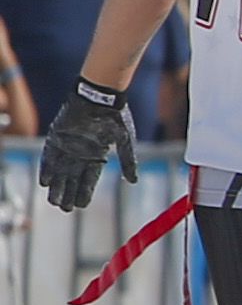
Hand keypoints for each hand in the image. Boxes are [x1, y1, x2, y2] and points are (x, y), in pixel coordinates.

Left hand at [38, 78, 137, 210]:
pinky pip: (49, 156)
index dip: (85, 192)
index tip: (81, 206)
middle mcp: (81, 153)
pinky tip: (45, 182)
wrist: (100, 96)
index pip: (90, 179)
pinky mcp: (57, 137)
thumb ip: (128, 161)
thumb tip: (133, 181)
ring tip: (54, 201)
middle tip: (64, 209)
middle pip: (73, 178)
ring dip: (57, 186)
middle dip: (68, 193)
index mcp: (97, 155)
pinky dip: (47, 168)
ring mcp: (68, 146)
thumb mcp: (126, 140)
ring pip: (60, 171)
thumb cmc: (116, 116)